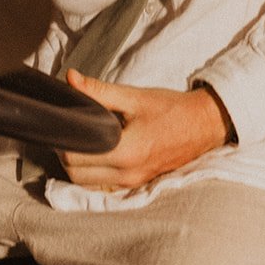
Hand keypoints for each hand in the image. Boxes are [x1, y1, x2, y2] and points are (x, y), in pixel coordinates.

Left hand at [57, 71, 233, 189]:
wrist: (203, 125)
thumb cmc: (170, 109)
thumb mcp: (134, 96)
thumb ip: (98, 90)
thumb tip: (70, 78)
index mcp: (125, 151)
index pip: (75, 156)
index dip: (62, 138)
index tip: (62, 121)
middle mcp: (126, 173)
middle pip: (76, 174)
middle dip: (65, 153)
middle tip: (68, 129)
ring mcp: (132, 182)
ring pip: (87, 184)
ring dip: (77, 166)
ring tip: (80, 139)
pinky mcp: (136, 184)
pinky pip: (103, 185)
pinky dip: (92, 173)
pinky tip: (94, 153)